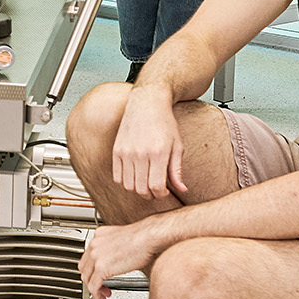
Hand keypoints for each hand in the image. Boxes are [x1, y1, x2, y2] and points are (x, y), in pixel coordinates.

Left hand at [80, 215, 172, 298]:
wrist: (148, 237)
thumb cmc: (143, 238)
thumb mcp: (122, 240)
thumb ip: (114, 249)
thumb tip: (115, 260)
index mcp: (99, 236)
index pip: (88, 256)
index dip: (92, 269)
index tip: (99, 275)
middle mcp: (94, 244)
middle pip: (84, 268)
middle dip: (91, 279)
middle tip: (101, 286)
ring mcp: (96, 256)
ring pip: (87, 278)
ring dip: (94, 288)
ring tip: (103, 294)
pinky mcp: (101, 268)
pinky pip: (93, 286)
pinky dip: (97, 295)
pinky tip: (102, 298)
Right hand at [111, 85, 186, 201]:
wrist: (147, 103)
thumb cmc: (165, 123)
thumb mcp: (177, 146)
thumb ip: (177, 170)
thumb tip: (182, 189)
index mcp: (158, 152)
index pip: (156, 186)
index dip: (161, 194)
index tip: (164, 191)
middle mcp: (140, 153)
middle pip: (141, 189)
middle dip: (150, 194)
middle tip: (156, 190)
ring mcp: (126, 152)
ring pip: (128, 185)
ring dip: (137, 189)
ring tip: (145, 182)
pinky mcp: (116, 150)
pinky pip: (117, 177)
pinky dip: (125, 181)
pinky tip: (134, 175)